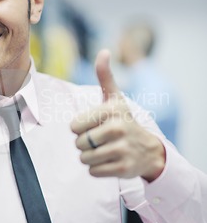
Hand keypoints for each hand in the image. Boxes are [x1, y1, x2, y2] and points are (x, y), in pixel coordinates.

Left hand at [70, 49, 164, 180]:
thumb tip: (104, 51)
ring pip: (84, 159)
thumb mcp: (115, 99)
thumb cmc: (124, 120)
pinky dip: (98, 169)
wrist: (148, 150)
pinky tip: (110, 161)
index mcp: (111, 110)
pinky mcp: (123, 168)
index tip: (95, 125)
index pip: (74, 126)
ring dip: (90, 157)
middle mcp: (117, 128)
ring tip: (105, 150)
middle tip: (102, 140)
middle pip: (78, 143)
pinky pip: (93, 172)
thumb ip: (105, 76)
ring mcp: (121, 149)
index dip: (81, 128)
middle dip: (85, 144)